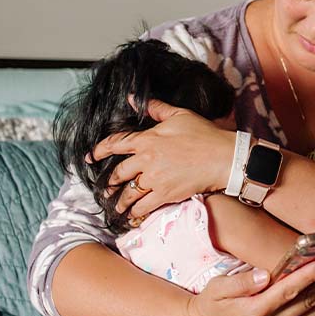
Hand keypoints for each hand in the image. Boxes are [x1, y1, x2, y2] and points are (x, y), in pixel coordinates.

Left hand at [88, 98, 233, 218]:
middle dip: (109, 182)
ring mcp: (155, 179)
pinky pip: (144, 207)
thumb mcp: (180, 115)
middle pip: (119, 173)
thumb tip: (132, 98)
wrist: (223, 158)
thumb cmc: (205, 135)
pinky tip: (132, 217)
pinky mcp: (166, 194)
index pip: (116, 144)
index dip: (100, 150)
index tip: (91, 157)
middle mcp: (147, 160)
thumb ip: (155, 108)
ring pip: (128, 194)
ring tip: (116, 207)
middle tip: (105, 188)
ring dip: (120, 202)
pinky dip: (135, 214)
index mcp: (148, 140)